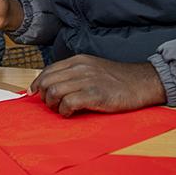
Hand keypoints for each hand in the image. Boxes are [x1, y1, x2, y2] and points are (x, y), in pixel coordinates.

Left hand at [28, 55, 166, 116]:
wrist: (142, 82)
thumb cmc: (118, 79)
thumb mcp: (93, 68)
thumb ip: (74, 73)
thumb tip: (54, 85)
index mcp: (78, 61)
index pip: (48, 70)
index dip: (37, 83)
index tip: (33, 93)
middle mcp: (80, 68)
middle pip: (47, 82)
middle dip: (43, 95)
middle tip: (50, 104)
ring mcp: (87, 81)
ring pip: (54, 92)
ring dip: (53, 104)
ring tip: (61, 109)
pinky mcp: (95, 95)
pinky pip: (68, 103)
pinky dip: (64, 111)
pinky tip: (70, 113)